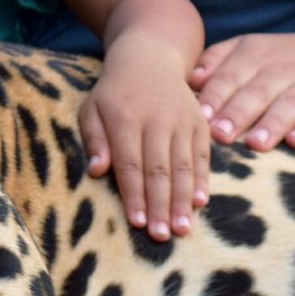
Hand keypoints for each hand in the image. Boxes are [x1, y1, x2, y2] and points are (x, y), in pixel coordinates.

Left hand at [80, 48, 210, 241]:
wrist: (150, 58)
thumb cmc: (113, 92)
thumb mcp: (92, 109)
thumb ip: (94, 140)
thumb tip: (97, 172)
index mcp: (125, 118)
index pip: (130, 164)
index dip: (134, 195)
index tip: (137, 223)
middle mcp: (156, 120)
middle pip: (159, 170)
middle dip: (160, 206)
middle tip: (161, 236)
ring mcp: (181, 121)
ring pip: (183, 166)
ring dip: (182, 200)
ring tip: (182, 229)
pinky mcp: (199, 123)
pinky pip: (202, 155)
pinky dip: (202, 180)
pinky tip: (200, 203)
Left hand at [191, 32, 294, 150]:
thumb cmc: (284, 61)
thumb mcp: (251, 49)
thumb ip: (217, 60)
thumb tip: (190, 79)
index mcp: (256, 54)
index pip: (230, 75)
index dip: (216, 96)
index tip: (199, 117)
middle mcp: (284, 68)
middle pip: (258, 91)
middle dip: (238, 113)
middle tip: (219, 135)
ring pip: (291, 104)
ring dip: (273, 124)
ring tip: (255, 144)